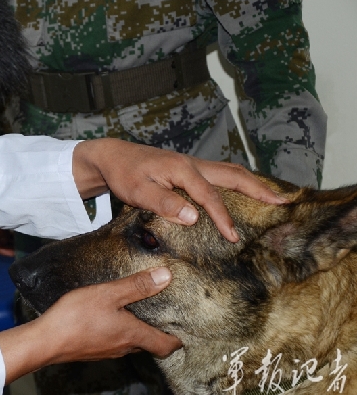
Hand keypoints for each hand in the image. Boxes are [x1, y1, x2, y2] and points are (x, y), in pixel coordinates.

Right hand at [0, 267, 181, 383]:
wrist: (45, 341)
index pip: (166, 345)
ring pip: (131, 342)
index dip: (178, 338)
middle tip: (164, 311)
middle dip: (159, 330)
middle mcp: (124, 347)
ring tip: (139, 309)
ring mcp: (108, 351)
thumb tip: (166, 277)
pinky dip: (120, 330)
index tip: (184, 327)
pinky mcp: (93, 349)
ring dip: (138, 329)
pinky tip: (110, 316)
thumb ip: (137, 286)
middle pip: (150, 343)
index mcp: (133, 335)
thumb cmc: (76, 317)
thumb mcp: (108, 294)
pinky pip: (114, 341)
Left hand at [72, 139, 286, 241]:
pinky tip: (241, 192)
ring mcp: (191, 165)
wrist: (112, 157)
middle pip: (233, 175)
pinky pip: (219, 174)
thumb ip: (164, 204)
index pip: (210, 197)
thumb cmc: (123, 174)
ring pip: (228, 172)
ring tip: (272, 196)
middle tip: (283, 202)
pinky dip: (236, 182)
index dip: (223, 218)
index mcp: (183, 170)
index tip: (234, 237)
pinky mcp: (187, 169)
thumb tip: (194, 217)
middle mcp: (192, 164)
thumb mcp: (138, 192)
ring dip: (251, 184)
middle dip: (259, 189)